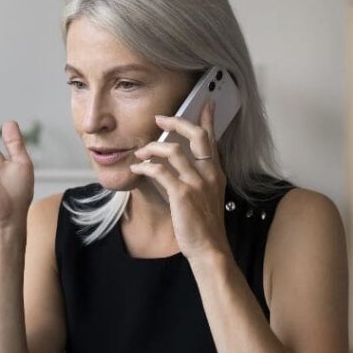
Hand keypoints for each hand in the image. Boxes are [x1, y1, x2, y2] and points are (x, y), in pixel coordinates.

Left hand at [130, 100, 230, 261]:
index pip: (212, 139)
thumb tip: (172, 164)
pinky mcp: (182, 194)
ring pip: (173, 150)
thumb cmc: (205, 226)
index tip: (206, 103)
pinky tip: (136, 169)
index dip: (208, 119)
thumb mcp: (207, 198)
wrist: (209, 249)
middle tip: (160, 118)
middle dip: (177, 122)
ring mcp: (196, 183)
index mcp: (216, 174)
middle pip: (196, 136)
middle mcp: (209, 174)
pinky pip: (160, 171)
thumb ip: (196, 179)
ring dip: (152, 147)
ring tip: (140, 152)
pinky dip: (145, 167)